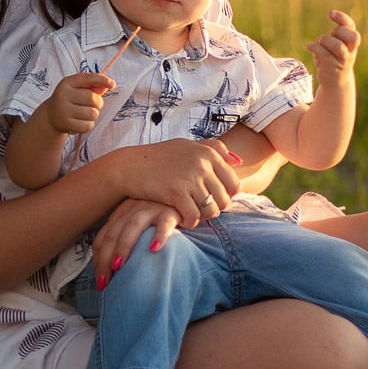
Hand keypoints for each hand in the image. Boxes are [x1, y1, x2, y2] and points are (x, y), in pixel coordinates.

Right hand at [43, 71, 111, 135]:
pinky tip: (81, 121)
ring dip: (93, 114)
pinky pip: (88, 126)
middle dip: (98, 102)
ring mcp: (64, 111)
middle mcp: (63, 95)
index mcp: (67, 83)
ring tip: (86, 113)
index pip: (87, 78)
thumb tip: (109, 84)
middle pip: (92, 98)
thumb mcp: (78, 88)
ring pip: (92, 113)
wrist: (51, 115)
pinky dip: (89, 124)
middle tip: (94, 104)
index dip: (102, 80)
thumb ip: (94, 85)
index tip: (112, 84)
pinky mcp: (66, 124)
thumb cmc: (70, 98)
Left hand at [91, 199, 183, 286]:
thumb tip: (112, 271)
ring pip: (133, 225)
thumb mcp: (138, 226)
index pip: (103, 236)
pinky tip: (154, 249)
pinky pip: (164, 223)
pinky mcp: (170, 211)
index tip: (99, 281)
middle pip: (114, 233)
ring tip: (118, 266)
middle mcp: (133, 207)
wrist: (184, 202)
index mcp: (121, 212)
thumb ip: (125, 239)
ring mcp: (151, 207)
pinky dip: (159, 236)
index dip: (98, 258)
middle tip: (104, 282)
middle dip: (105, 258)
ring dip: (123, 246)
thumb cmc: (159, 220)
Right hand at [105, 137, 242, 226]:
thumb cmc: (159, 157)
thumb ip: (214, 149)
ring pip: (211, 211)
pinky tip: (182, 219)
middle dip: (214, 209)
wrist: (129, 166)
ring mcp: (190, 178)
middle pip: (224, 199)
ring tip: (192, 215)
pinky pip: (194, 217)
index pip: (234, 183)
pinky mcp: (176, 193)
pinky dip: (190, 223)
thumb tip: (238, 160)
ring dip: (203, 218)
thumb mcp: (186, 146)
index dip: (225, 196)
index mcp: (208, 153)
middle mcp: (202, 164)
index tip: (211, 200)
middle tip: (200, 210)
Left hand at [307, 10, 360, 82]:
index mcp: (350, 42)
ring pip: (338, 47)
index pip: (351, 26)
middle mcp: (350, 51)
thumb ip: (336, 36)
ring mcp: (342, 60)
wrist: (336, 82)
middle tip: (331, 34)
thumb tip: (326, 31)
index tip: (330, 13)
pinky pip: (324, 55)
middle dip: (340, 31)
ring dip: (325, 40)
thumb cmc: (335, 58)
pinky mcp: (331, 67)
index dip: (342, 18)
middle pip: (353, 37)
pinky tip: (309, 46)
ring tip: (319, 42)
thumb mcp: (337, 45)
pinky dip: (315, 48)